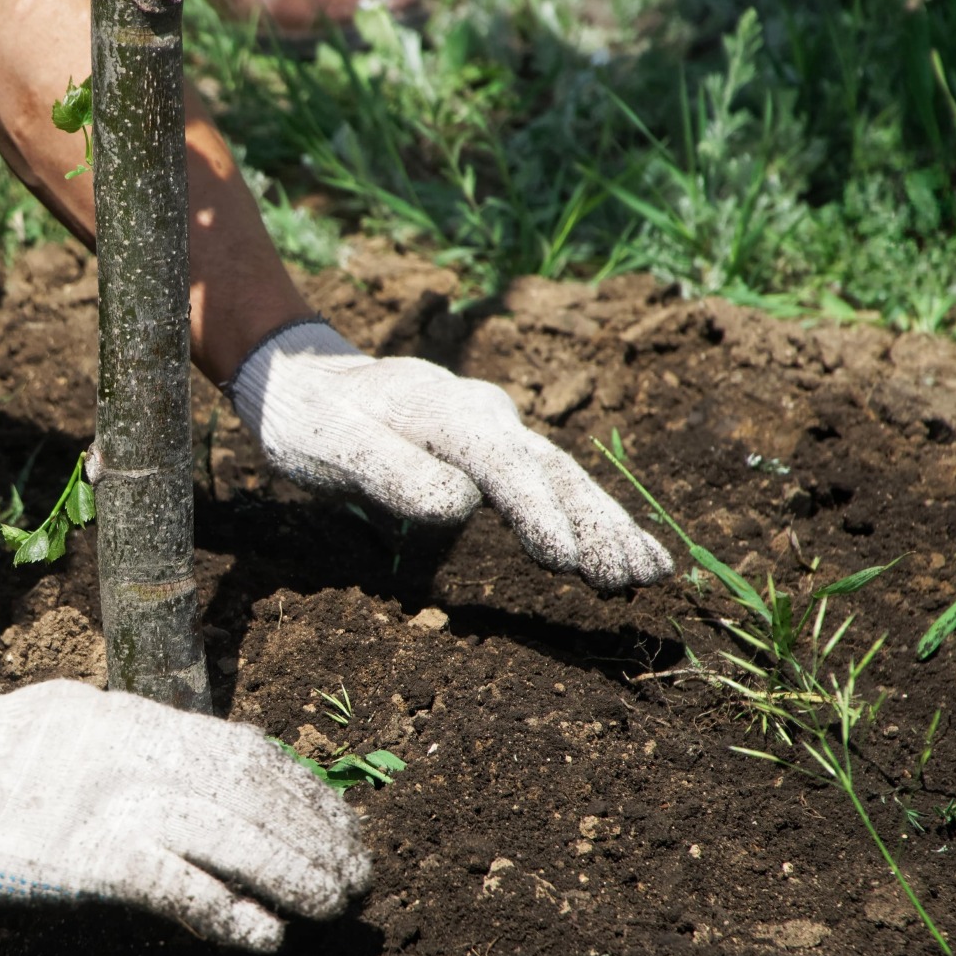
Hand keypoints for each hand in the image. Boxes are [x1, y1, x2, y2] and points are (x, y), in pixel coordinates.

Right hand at [0, 681, 369, 950]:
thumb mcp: (80, 717)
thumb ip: (141, 734)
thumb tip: (200, 752)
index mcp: (140, 720)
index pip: (248, 751)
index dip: (304, 789)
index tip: (339, 818)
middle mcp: (140, 755)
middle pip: (255, 793)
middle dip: (315, 833)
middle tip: (357, 870)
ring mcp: (116, 806)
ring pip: (233, 836)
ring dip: (294, 872)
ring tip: (334, 902)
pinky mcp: (89, 859)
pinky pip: (177, 886)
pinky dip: (227, 911)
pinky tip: (263, 935)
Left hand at [227, 321, 672, 591]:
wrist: (305, 378)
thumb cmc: (310, 419)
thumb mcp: (329, 445)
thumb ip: (388, 471)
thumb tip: (457, 503)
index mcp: (442, 409)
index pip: (501, 463)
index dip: (535, 510)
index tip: (563, 558)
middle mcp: (482, 413)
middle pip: (550, 470)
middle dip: (595, 524)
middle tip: (633, 577)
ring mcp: (495, 428)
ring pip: (562, 478)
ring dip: (606, 525)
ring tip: (650, 573)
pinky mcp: (495, 450)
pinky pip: (552, 484)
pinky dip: (590, 518)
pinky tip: (625, 552)